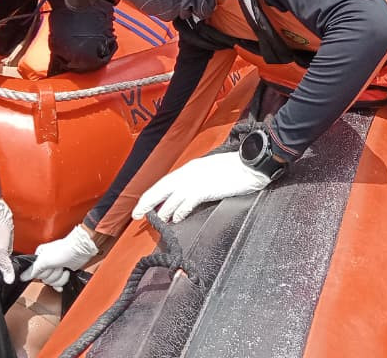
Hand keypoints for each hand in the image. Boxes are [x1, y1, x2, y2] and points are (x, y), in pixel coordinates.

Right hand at [0, 198, 14, 283]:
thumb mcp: (1, 250)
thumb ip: (5, 266)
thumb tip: (9, 280)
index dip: (1, 281)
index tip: (10, 284)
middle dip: (6, 276)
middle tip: (16, 277)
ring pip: (2, 268)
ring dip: (9, 270)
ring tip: (17, 272)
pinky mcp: (1, 251)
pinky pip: (6, 261)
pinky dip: (10, 263)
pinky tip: (16, 264)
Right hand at [19, 224, 98, 290]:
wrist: (81, 249)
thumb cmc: (64, 249)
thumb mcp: (44, 260)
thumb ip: (32, 270)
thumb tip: (22, 277)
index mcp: (39, 257)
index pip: (35, 274)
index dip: (43, 273)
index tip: (48, 268)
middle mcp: (46, 262)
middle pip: (45, 279)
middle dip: (54, 274)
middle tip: (58, 266)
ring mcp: (55, 267)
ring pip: (52, 282)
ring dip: (60, 277)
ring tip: (63, 268)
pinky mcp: (63, 271)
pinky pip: (59, 283)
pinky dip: (63, 281)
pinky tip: (65, 276)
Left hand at [132, 151, 271, 223]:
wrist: (250, 165)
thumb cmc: (235, 169)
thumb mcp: (212, 172)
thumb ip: (199, 181)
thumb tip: (190, 195)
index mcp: (190, 168)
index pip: (165, 182)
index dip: (153, 195)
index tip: (144, 204)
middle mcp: (188, 173)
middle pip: (160, 189)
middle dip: (146, 202)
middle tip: (136, 215)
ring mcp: (195, 181)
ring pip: (170, 199)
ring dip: (162, 212)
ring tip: (157, 221)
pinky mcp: (203, 189)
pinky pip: (185, 203)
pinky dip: (179, 212)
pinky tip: (176, 219)